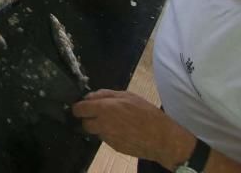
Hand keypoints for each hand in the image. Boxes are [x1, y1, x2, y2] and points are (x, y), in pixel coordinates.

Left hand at [72, 90, 194, 168]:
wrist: (161, 138)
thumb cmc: (147, 113)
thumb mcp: (128, 96)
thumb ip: (106, 94)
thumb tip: (90, 96)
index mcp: (104, 108)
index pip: (79, 109)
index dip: (79, 107)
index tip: (83, 106)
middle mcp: (102, 124)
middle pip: (84, 123)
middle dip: (88, 118)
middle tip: (99, 114)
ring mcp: (107, 137)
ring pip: (95, 131)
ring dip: (100, 127)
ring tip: (116, 122)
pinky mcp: (114, 147)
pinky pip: (106, 138)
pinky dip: (110, 134)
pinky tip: (123, 131)